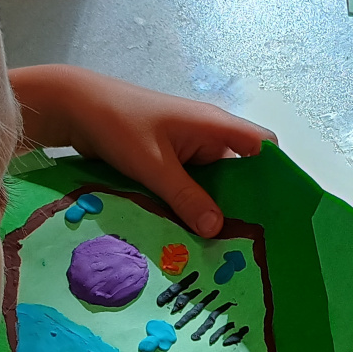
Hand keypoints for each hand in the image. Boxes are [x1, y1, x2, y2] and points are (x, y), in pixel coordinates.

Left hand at [10, 66, 274, 236]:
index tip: (277, 213)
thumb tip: (217, 228)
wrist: (75, 106)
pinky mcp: (169, 161)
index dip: (275, 176)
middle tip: (246, 242)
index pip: (264, 148)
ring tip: (219, 245)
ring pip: (213, 184)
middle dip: (242, 204)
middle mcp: (208, 136)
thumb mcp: (153, 165)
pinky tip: (189, 232)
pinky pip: (190, 187)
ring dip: (213, 209)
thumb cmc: (117, 123)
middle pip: (240, 173)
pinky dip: (191, 206)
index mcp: (214, 126)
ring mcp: (188, 149)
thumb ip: (186, 197)